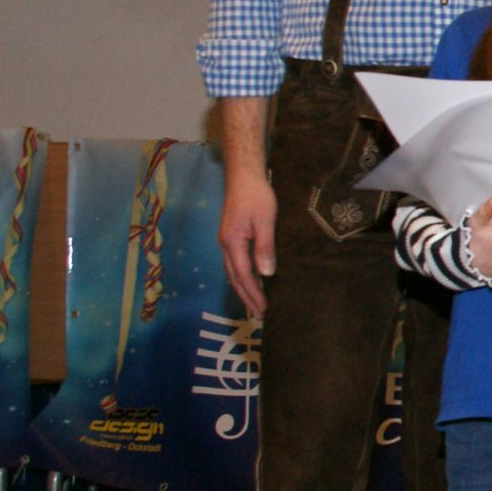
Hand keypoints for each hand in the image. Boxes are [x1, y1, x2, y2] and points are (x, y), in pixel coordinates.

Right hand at [218, 167, 276, 317]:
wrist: (243, 175)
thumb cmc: (256, 195)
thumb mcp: (265, 220)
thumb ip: (264, 247)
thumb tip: (266, 274)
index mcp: (232, 243)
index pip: (243, 276)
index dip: (253, 294)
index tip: (263, 310)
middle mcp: (225, 245)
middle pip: (234, 278)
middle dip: (246, 297)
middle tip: (258, 316)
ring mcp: (226, 241)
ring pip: (232, 272)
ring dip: (242, 289)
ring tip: (252, 305)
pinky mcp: (230, 235)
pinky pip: (234, 263)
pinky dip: (240, 277)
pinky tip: (248, 281)